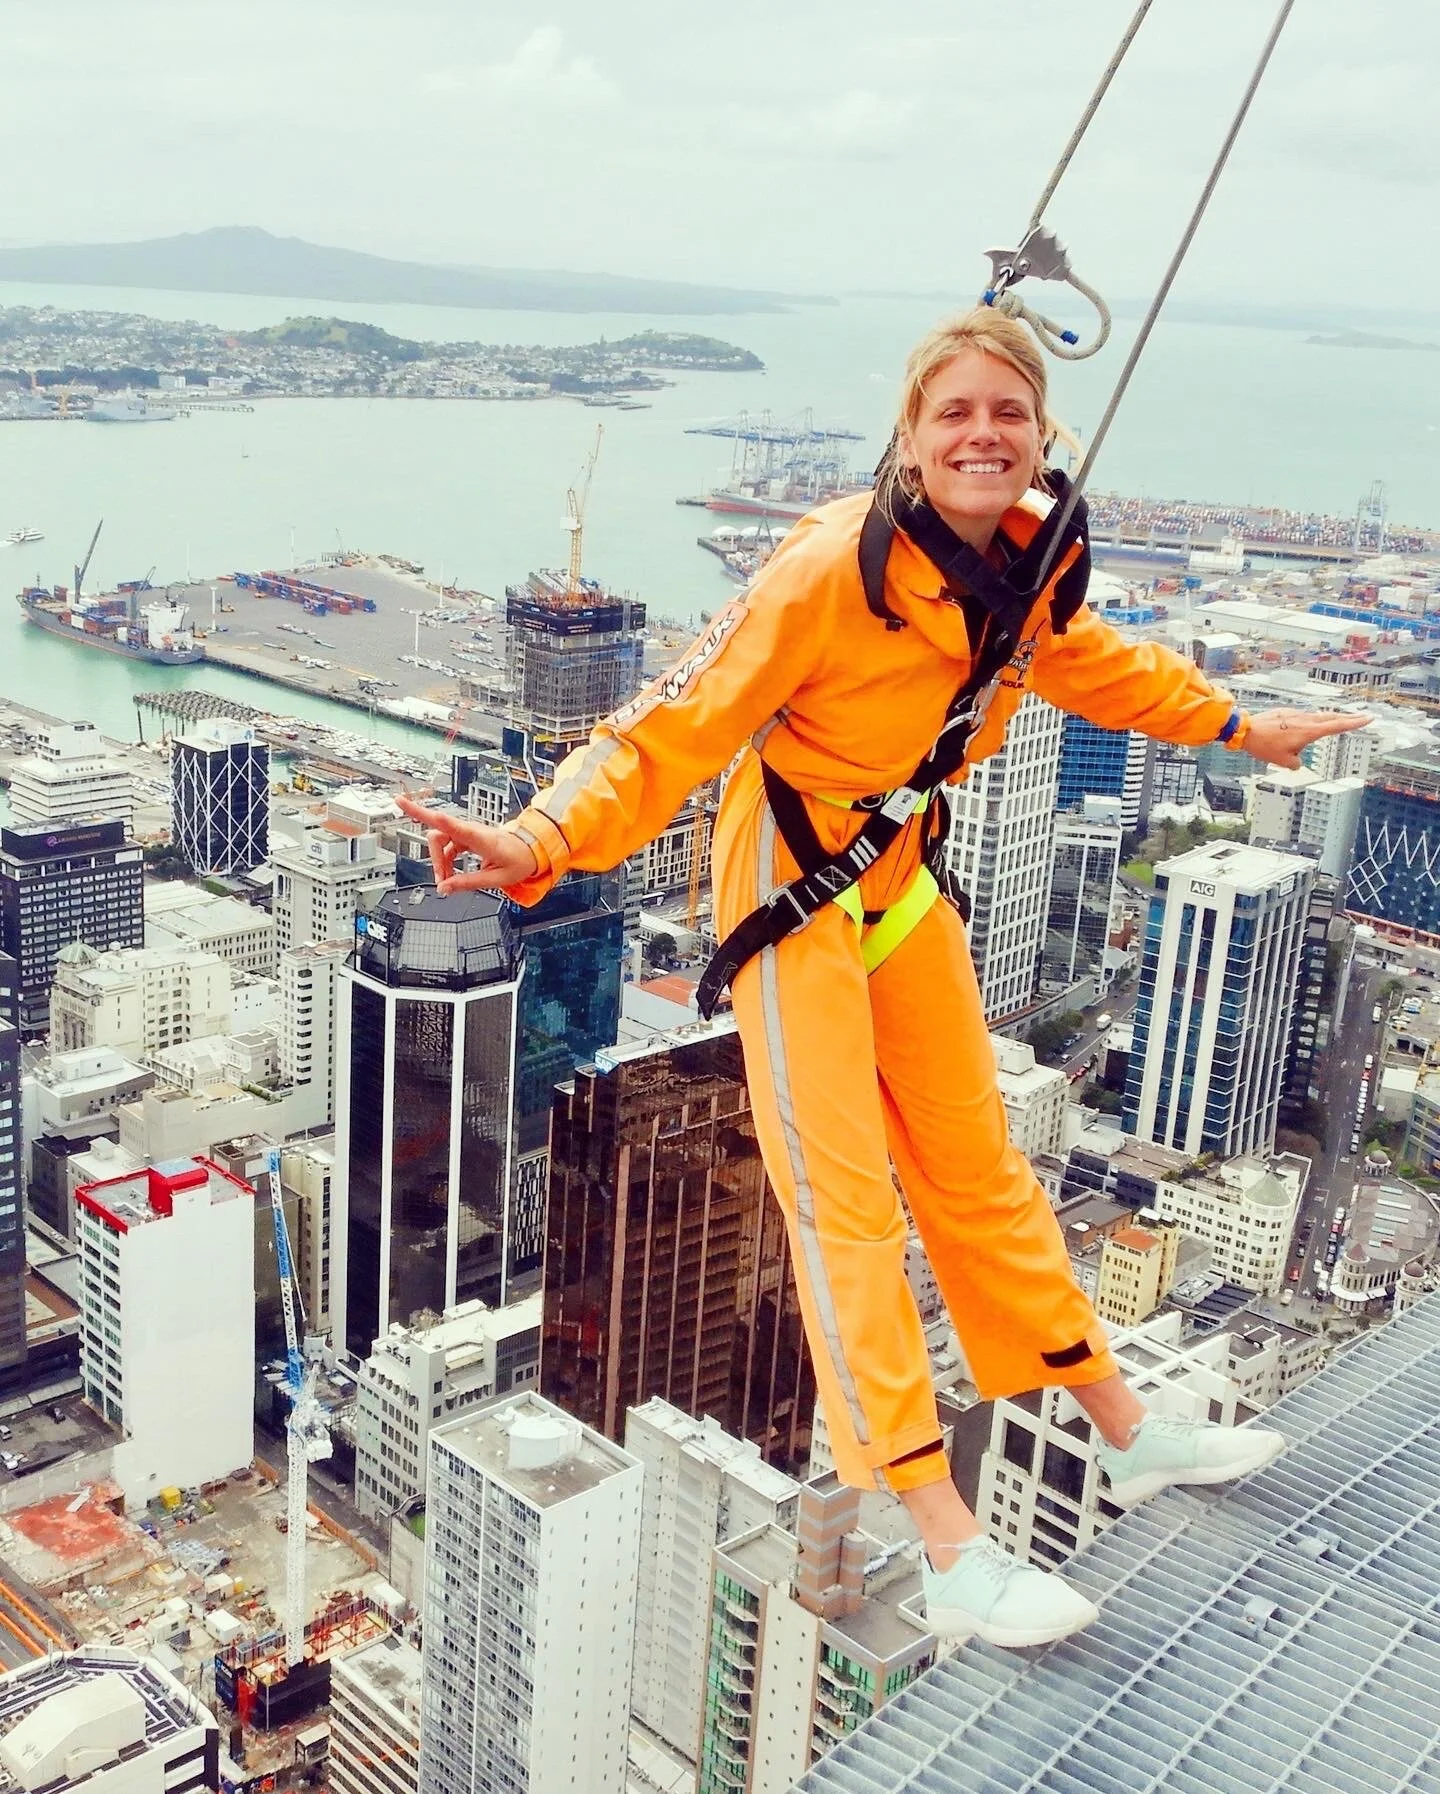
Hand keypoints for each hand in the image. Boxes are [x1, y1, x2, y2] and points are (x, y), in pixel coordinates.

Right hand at [395, 793, 538, 893]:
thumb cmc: (519, 860)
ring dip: (440, 862)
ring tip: (448, 880)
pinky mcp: (466, 836)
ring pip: (440, 842)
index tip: (403, 803)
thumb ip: (467, 883)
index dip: (425, 814)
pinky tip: (452, 874)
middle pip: (437, 837)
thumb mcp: (495, 879)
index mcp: (479, 838)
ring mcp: (467, 832)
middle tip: (441, 880)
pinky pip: (447, 846)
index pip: (449, 824)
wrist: (531, 849)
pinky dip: (446, 861)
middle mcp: (470, 831)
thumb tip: (444, 888)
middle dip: (434, 859)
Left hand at [1242, 708, 1370, 770]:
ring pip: (1318, 715)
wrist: (1245, 730)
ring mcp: (1295, 714)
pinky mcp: (1286, 713)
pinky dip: (1313, 719)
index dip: (1354, 722)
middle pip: (1332, 717)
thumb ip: (1296, 763)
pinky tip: (1313, 722)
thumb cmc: (1264, 745)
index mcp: (1308, 731)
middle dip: (1349, 717)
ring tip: (1343, 719)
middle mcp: (1305, 720)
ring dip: (1332, 717)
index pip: (1337, 726)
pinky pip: (1304, 716)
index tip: (1368, 718)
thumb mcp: (1284, 761)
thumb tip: (1298, 761)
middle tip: (1363, 717)